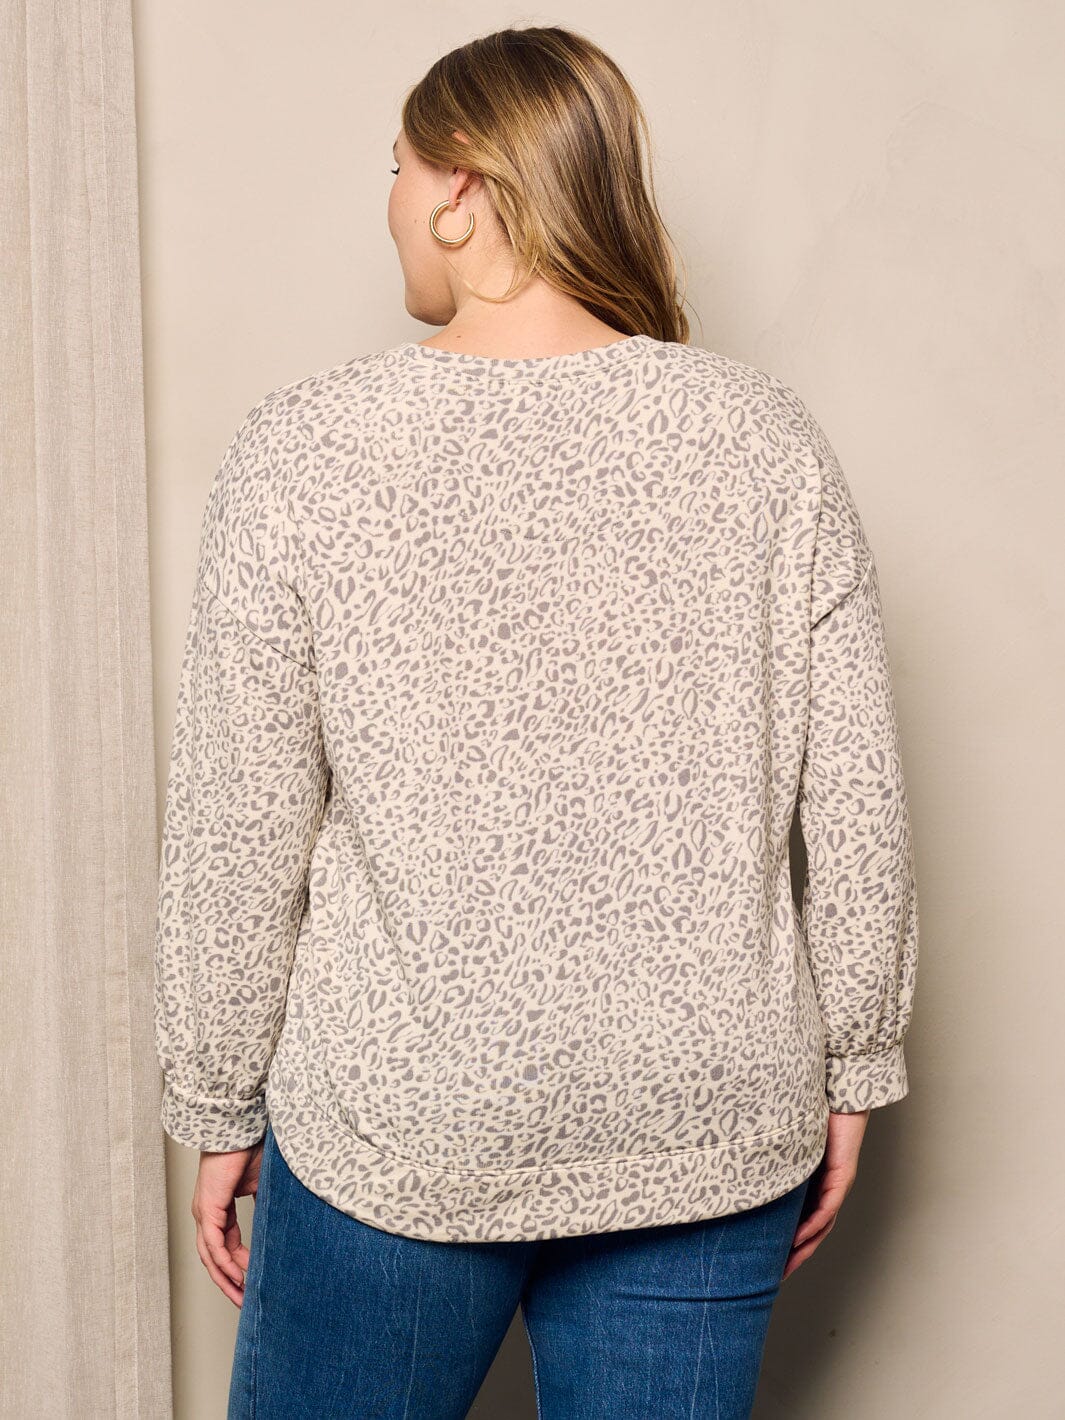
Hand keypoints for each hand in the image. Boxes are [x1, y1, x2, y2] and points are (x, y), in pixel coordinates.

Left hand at [190, 1139, 264, 1305]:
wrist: (240, 1126)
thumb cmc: (250, 1147)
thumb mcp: (261, 1184)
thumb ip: (265, 1205)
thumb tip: (280, 1221)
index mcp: (219, 1209)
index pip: (226, 1246)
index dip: (239, 1267)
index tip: (254, 1283)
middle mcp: (207, 1214)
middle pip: (214, 1258)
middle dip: (230, 1282)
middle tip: (245, 1301)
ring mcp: (204, 1212)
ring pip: (211, 1256)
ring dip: (226, 1279)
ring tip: (242, 1297)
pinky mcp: (207, 1208)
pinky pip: (214, 1245)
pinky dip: (225, 1263)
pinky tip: (239, 1276)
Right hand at [781, 1108, 868, 1279]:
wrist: (838, 1094)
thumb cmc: (811, 1110)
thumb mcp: (785, 1140)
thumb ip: (770, 1154)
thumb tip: (739, 1157)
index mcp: (812, 1182)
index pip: (800, 1219)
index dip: (787, 1242)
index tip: (767, 1259)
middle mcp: (826, 1188)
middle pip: (813, 1231)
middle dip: (795, 1256)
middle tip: (776, 1278)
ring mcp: (835, 1184)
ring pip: (821, 1226)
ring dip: (804, 1249)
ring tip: (786, 1267)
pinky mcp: (843, 1176)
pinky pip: (827, 1208)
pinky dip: (813, 1225)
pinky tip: (799, 1238)